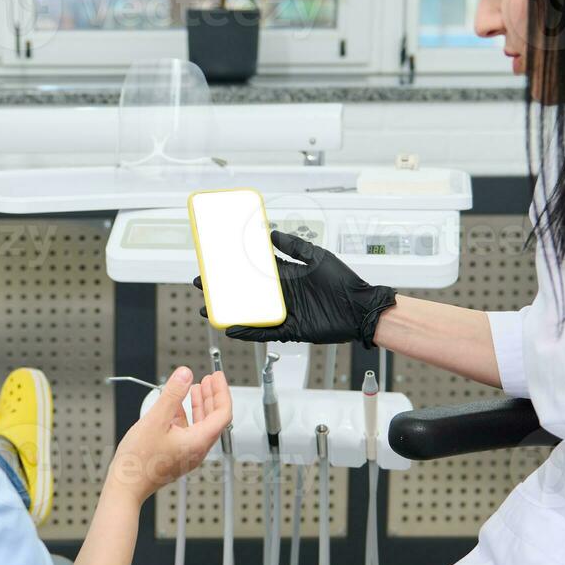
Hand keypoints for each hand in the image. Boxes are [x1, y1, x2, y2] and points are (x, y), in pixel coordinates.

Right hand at [109, 367, 231, 502]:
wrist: (126, 486)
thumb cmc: (139, 461)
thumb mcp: (155, 419)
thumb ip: (172, 394)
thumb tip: (184, 375)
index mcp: (198, 441)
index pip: (223, 413)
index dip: (222, 391)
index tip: (218, 377)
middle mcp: (197, 450)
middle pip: (214, 419)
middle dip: (213, 396)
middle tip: (210, 379)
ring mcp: (188, 454)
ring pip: (202, 425)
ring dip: (200, 405)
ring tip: (195, 388)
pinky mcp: (177, 456)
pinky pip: (189, 432)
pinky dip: (187, 416)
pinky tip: (177, 407)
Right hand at [194, 230, 396, 346]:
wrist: (361, 309)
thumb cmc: (344, 283)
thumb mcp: (317, 257)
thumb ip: (293, 246)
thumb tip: (271, 233)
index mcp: (287, 275)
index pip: (254, 269)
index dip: (235, 267)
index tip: (216, 262)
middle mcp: (283, 293)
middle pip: (246, 292)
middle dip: (224, 290)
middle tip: (203, 286)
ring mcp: (285, 312)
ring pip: (251, 312)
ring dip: (230, 313)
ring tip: (209, 311)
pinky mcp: (291, 329)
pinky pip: (265, 331)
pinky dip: (248, 331)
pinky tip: (232, 329)